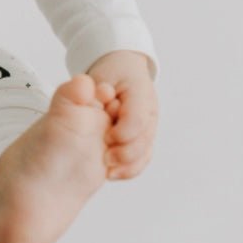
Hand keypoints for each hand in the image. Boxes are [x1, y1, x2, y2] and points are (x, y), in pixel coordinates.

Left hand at [85, 50, 158, 180]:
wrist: (120, 69)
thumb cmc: (111, 72)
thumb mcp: (103, 74)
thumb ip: (96, 87)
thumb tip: (97, 95)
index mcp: (140, 94)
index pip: (137, 119)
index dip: (123, 132)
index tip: (108, 137)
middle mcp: (147, 113)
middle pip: (143, 140)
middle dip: (126, 152)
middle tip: (107, 157)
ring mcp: (146, 127)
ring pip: (143, 152)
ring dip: (128, 164)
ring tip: (108, 169)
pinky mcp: (139, 139)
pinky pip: (140, 159)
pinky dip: (129, 169)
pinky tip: (112, 173)